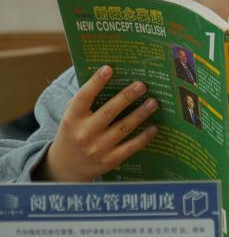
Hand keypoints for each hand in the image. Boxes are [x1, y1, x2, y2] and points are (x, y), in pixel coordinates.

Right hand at [37, 65, 157, 181]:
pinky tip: (154, 127)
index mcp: (72, 118)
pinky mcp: (109, 161)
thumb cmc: (73, 133)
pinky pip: (130, 147)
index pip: (83, 97)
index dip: (95, 82)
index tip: (109, 68)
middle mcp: (84, 133)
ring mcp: (97, 149)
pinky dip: (143, 137)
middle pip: (108, 112)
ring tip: (153, 102)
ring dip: (140, 114)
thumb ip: (85, 100)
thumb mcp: (71, 117)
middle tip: (142, 85)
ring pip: (123, 128)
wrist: (66, 168)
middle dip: (127, 97)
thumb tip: (109, 76)